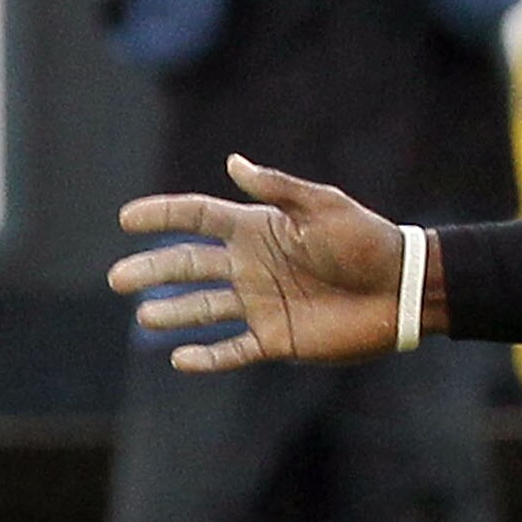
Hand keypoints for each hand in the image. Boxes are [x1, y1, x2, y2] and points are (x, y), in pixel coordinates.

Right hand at [109, 155, 409, 370]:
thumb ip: (277, 189)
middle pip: (189, 265)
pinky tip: (181, 358)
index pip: (198, 219)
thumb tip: (232, 163)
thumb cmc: (367, 242)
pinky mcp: (278, 339)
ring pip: (203, 309)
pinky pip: (233, 350)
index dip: (162, 216)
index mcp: (258, 230)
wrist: (404, 289)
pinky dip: (207, 357)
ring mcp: (261, 304)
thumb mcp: (324, 206)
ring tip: (145, 315)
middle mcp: (251, 267)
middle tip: (118, 278)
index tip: (126, 219)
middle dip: (152, 270)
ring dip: (172, 312)